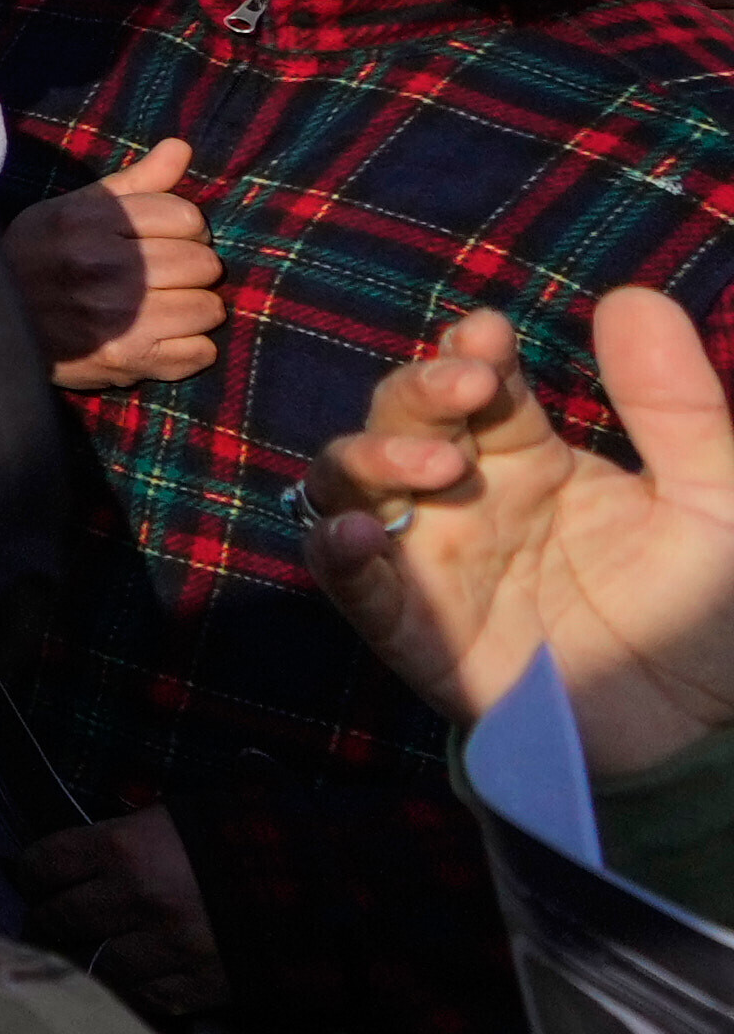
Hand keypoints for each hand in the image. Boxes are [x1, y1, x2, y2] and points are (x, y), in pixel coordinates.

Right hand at [4, 135, 219, 393]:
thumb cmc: (39, 260)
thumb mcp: (73, 211)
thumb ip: (134, 183)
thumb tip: (182, 147)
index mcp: (88, 223)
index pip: (187, 218)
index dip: (184, 229)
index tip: (163, 240)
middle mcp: (104, 268)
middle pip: (203, 264)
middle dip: (191, 269)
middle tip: (162, 277)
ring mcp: (117, 318)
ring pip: (208, 308)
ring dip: (192, 309)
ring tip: (162, 308)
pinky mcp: (127, 360)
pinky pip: (199, 352)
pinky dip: (188, 348)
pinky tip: (159, 338)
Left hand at [4, 806, 223, 1028]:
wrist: (317, 884)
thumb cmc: (236, 840)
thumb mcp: (172, 820)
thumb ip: (119, 839)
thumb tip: (68, 858)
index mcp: (124, 847)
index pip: (43, 864)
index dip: (35, 874)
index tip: (39, 880)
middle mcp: (135, 898)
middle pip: (57, 918)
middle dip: (50, 918)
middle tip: (53, 919)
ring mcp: (164, 947)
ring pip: (92, 963)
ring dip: (87, 956)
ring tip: (89, 948)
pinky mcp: (194, 985)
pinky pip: (139, 995)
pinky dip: (131, 986)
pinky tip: (133, 972)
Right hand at [309, 286, 733, 780]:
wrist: (695, 737)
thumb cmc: (703, 613)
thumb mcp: (718, 503)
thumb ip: (681, 410)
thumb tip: (632, 295)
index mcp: (532, 459)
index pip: (478, 382)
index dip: (470, 349)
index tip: (489, 333)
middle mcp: (466, 498)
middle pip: (399, 414)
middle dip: (418, 388)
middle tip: (467, 385)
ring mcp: (432, 562)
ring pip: (351, 482)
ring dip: (371, 456)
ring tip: (433, 462)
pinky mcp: (412, 632)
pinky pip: (349, 583)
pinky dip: (337, 550)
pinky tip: (366, 533)